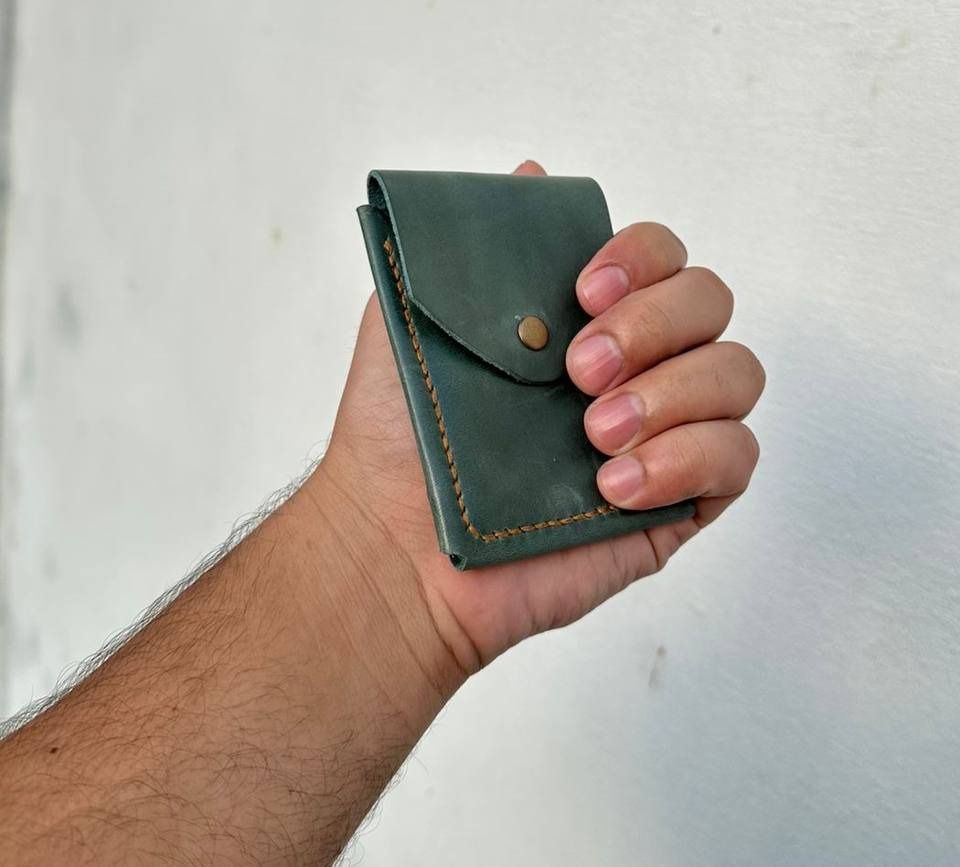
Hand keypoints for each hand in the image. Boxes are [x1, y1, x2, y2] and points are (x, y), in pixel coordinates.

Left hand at [319, 160, 763, 676]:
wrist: (393, 542)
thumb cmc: (397, 434)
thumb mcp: (412, 315)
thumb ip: (472, 244)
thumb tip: (532, 175)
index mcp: (582, 321)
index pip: (659, 255)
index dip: (641, 255)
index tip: (582, 291)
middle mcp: (633, 369)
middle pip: (709, 301)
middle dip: (653, 325)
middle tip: (577, 372)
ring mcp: (662, 434)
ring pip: (737, 373)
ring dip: (671, 394)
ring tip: (591, 433)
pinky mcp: (677, 503)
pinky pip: (737, 459)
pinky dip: (685, 460)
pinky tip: (612, 485)